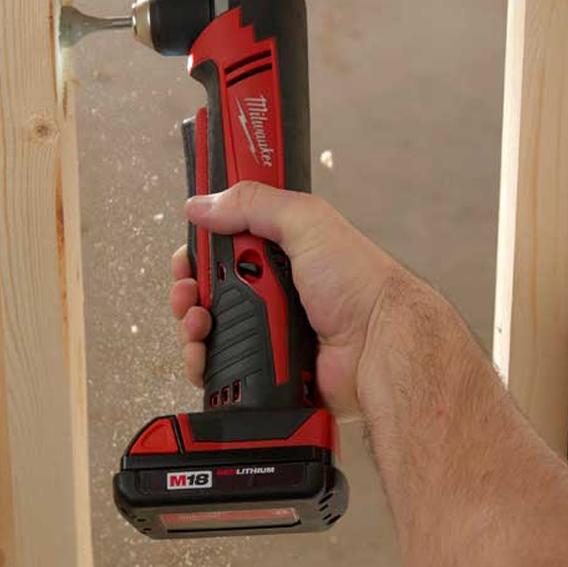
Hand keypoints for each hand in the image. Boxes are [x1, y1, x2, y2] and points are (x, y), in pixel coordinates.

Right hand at [171, 181, 398, 419]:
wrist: (379, 346)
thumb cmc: (358, 285)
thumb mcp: (307, 222)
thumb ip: (255, 203)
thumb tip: (204, 203)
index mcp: (278, 250)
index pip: (223, 242)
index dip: (201, 244)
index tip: (188, 247)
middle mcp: (268, 287)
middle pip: (207, 285)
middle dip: (188, 285)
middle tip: (189, 286)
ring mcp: (264, 326)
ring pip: (206, 325)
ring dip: (189, 323)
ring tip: (198, 321)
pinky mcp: (261, 362)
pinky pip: (217, 364)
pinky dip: (201, 361)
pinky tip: (202, 354)